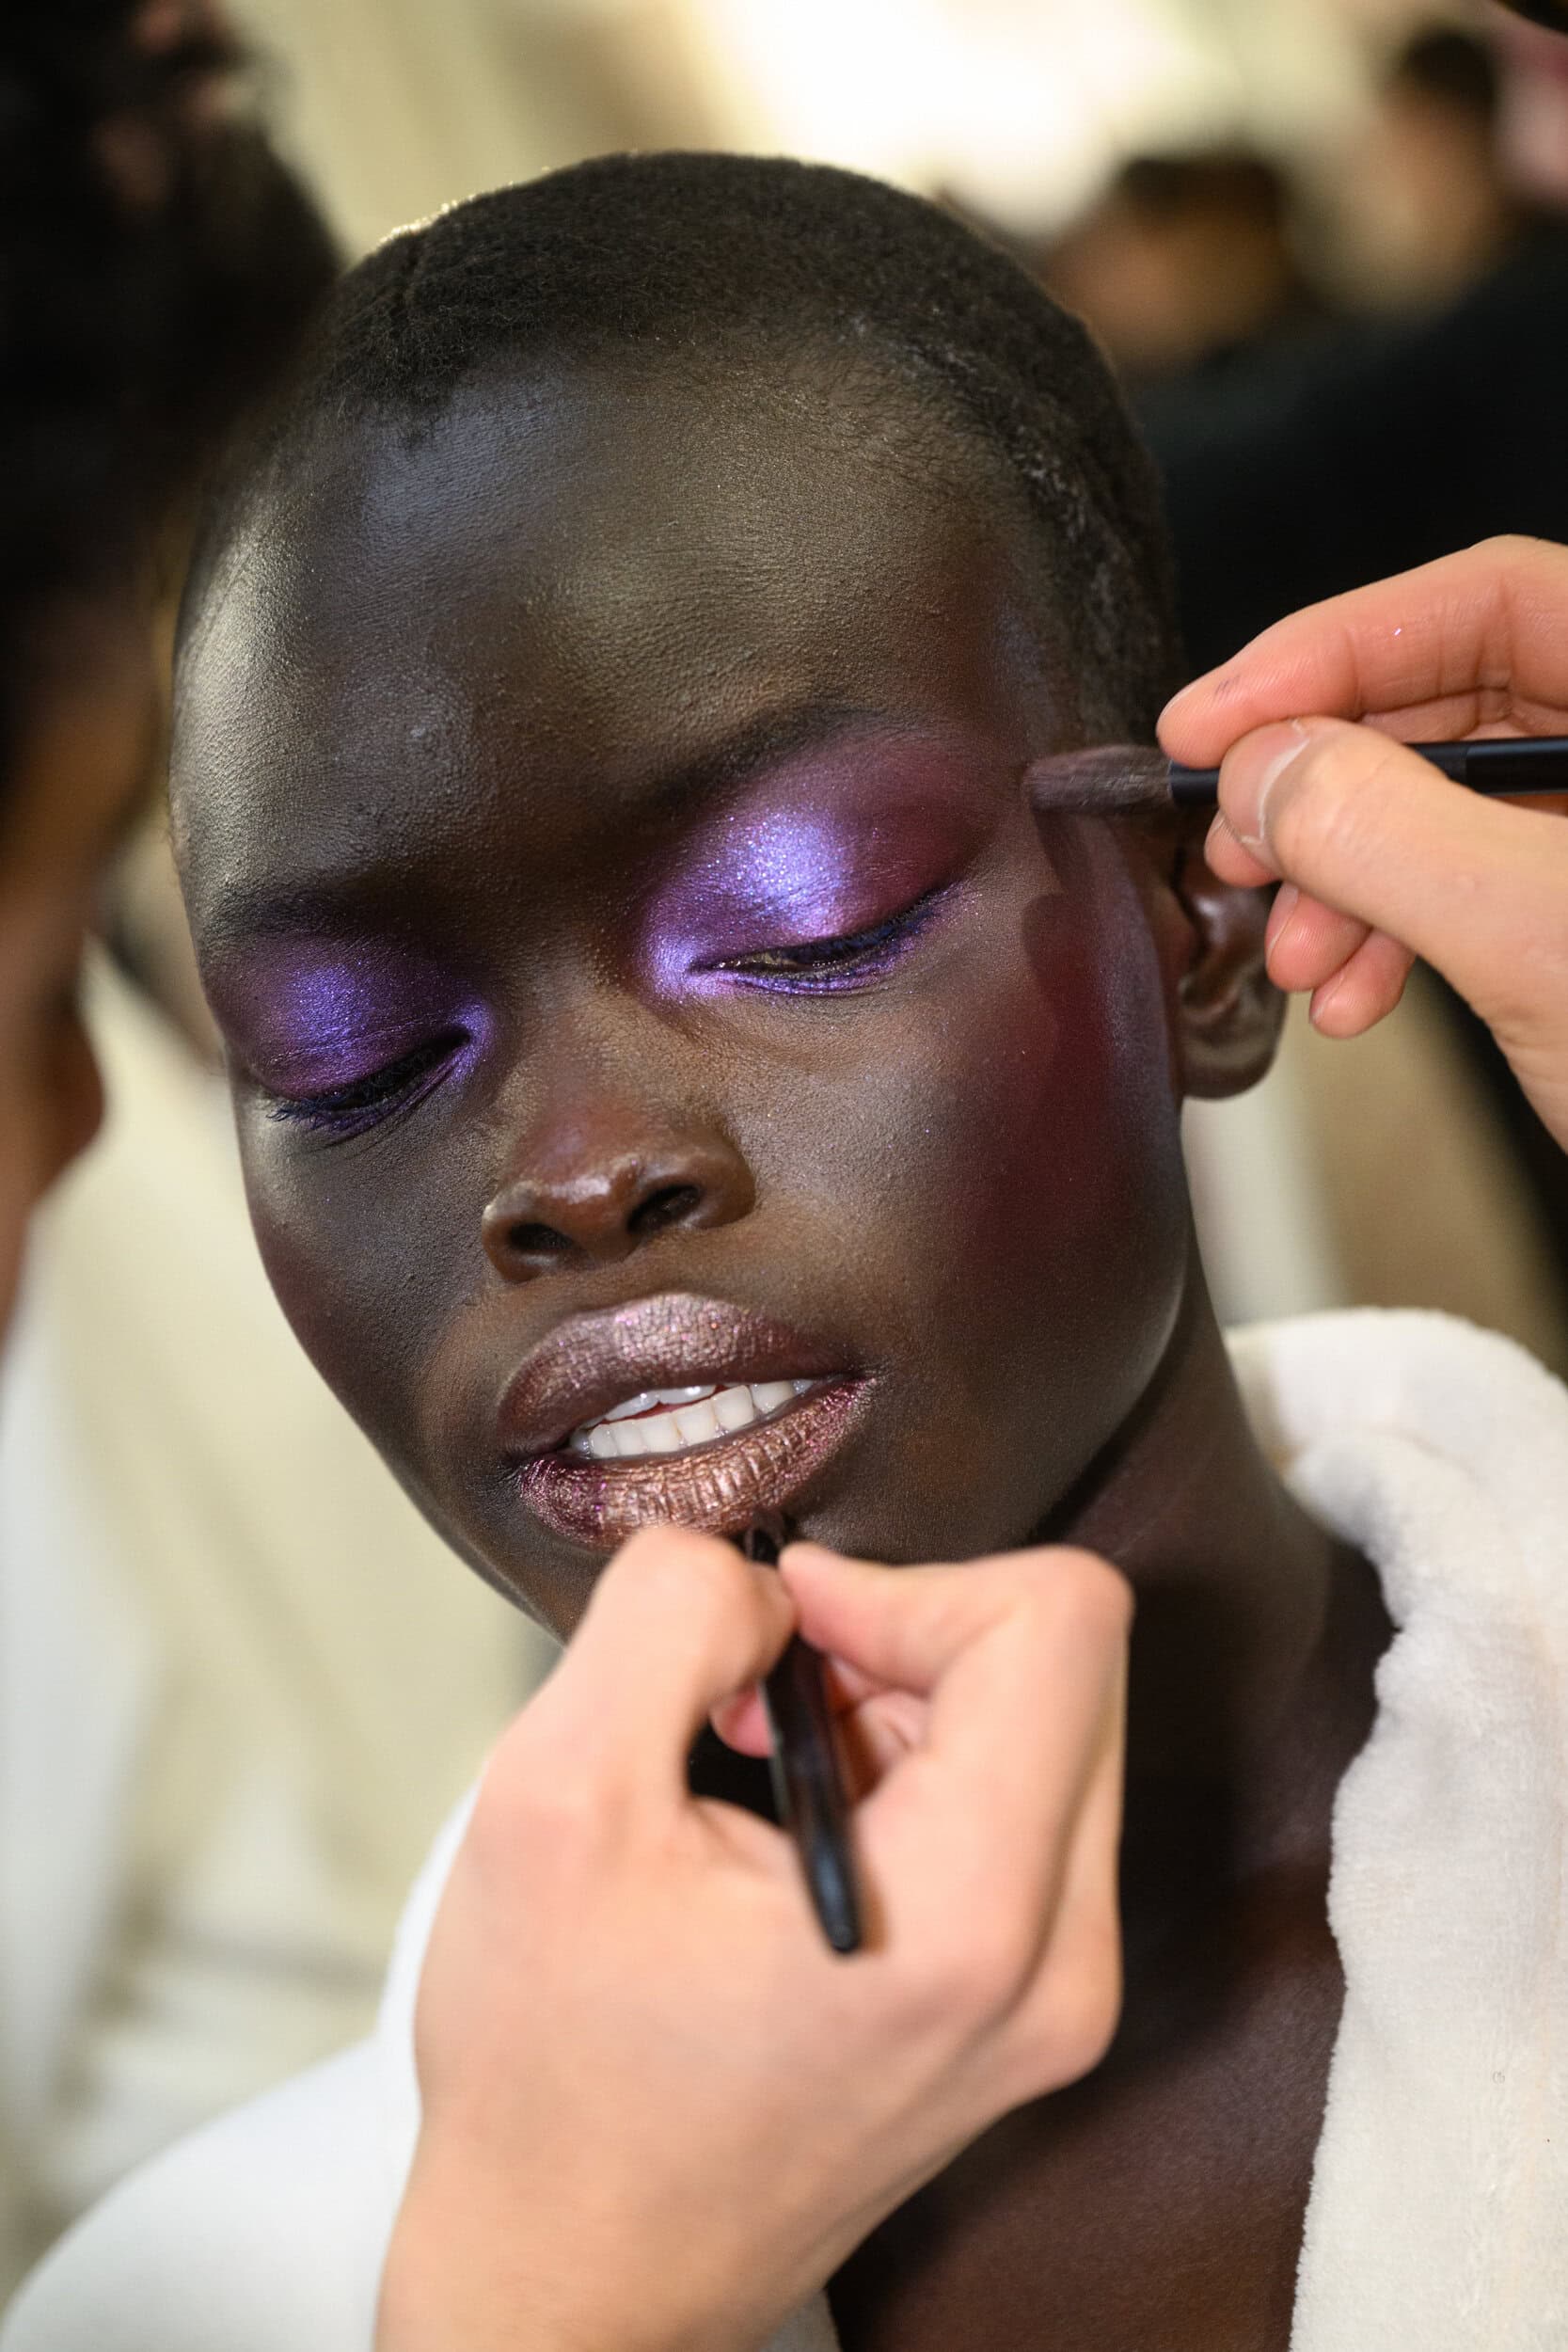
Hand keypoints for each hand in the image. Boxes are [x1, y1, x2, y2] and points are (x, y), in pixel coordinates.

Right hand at [377, 1527, 1128, 2351]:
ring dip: (901, 1701)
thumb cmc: (554, 2081)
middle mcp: (1060, 1963)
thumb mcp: (553, 1797)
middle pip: (1066, 1663)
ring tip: (755, 1772)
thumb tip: (765, 1574)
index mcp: (973, 1915)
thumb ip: (668, 1619)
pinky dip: (914, 1768)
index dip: (905, 1581)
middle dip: (903, 1637)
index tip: (782, 1637)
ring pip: (1049, 1722)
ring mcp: (1060, 1997)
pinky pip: (1025, 1803)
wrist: (576, 2286)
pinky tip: (794, 1824)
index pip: (1060, 1620)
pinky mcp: (1034, 2008)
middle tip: (752, 1703)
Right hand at [1160, 535, 1567, 1148]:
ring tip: (1290, 956)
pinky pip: (1478, 890)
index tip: (1212, 722)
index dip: (1328, 646)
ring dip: (1348, 880)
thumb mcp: (1540, 936)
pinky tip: (1351, 997)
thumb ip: (1387, 829)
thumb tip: (1268, 765)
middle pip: (1458, 702)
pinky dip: (1397, 937)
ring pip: (1453, 808)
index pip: (1491, 603)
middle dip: (1329, 784)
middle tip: (1234, 842)